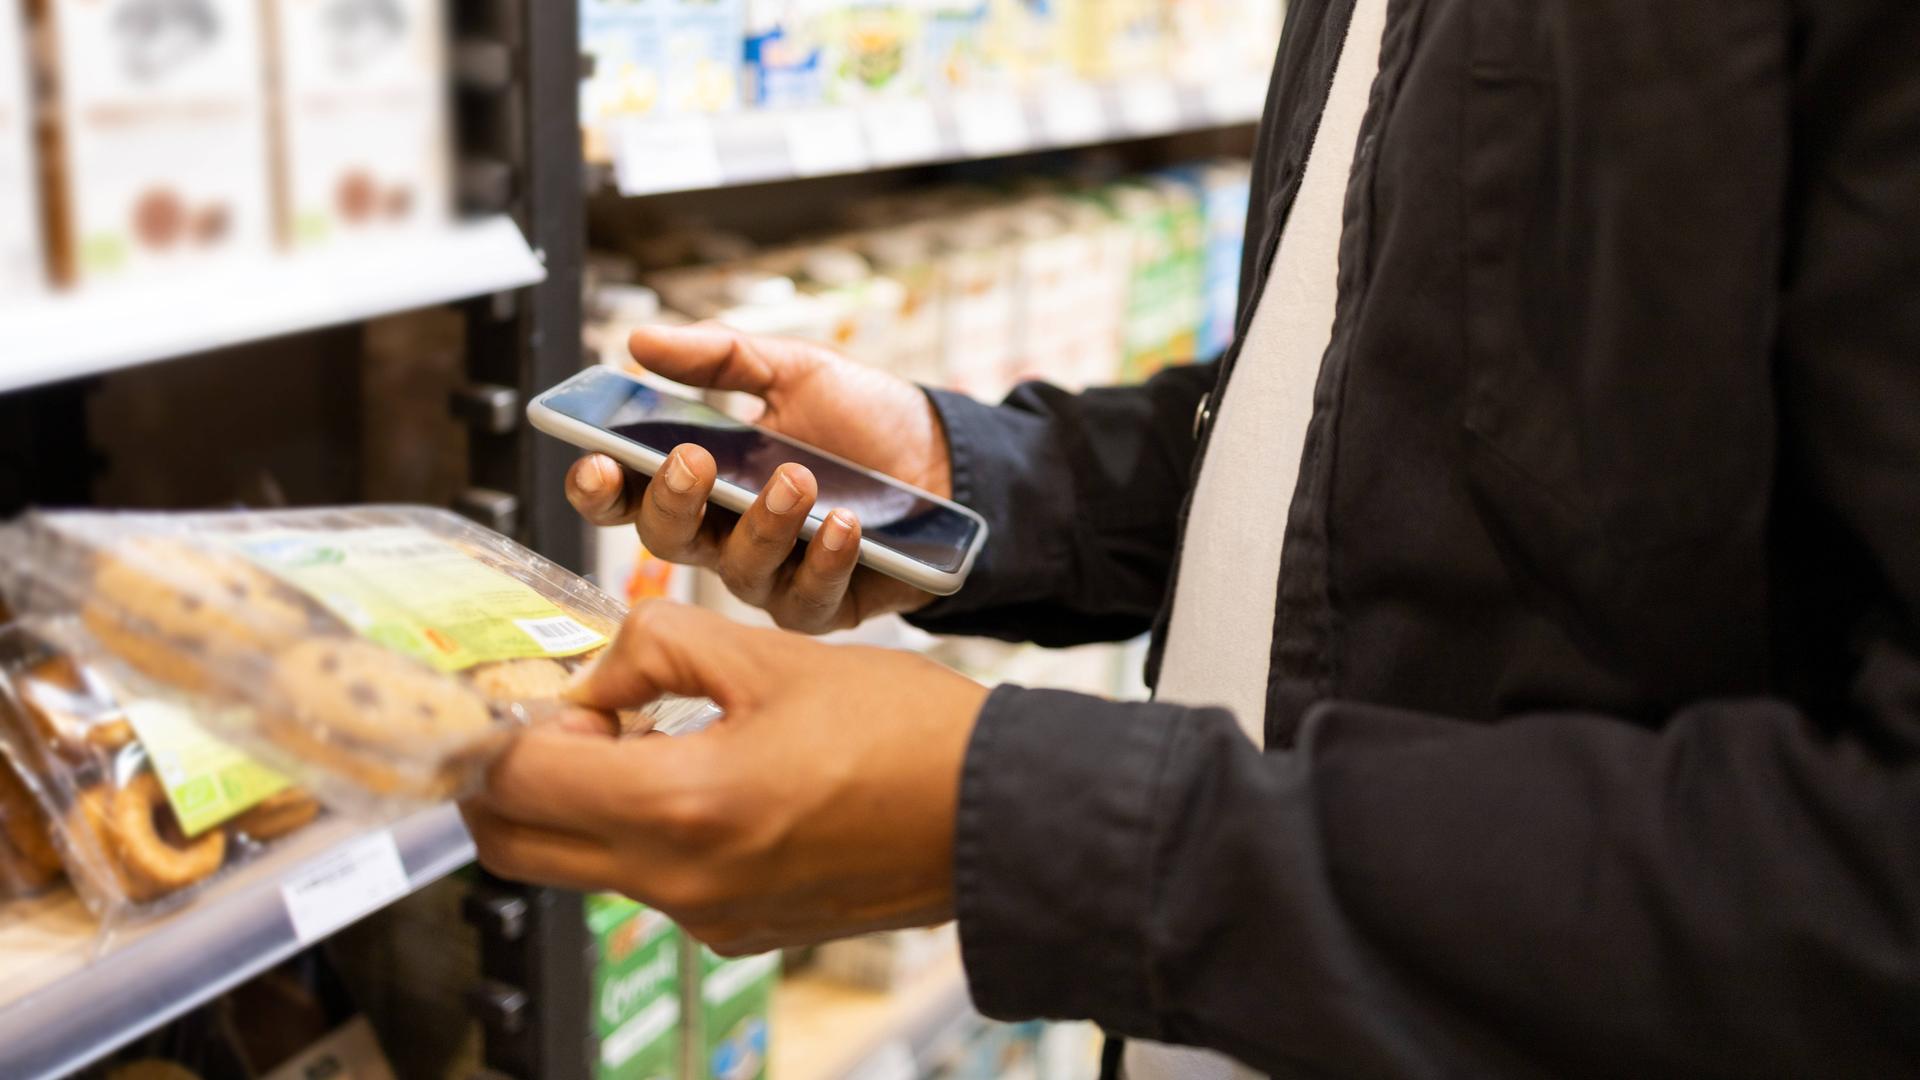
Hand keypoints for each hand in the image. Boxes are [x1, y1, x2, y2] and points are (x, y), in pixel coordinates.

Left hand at [460, 601, 989, 953]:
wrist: (997, 817)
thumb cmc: (905, 732)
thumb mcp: (771, 655)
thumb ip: (655, 648)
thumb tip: (593, 678)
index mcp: (683, 806)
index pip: (516, 784)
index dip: (498, 728)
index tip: (525, 688)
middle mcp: (681, 884)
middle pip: (517, 848)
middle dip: (507, 780)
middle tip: (555, 716)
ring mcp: (708, 920)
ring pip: (579, 868)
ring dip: (576, 803)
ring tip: (642, 733)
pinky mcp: (738, 932)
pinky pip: (647, 885)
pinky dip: (639, 831)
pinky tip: (701, 773)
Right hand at [569, 322, 950, 632]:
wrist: (949, 462)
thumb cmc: (866, 420)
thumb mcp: (796, 370)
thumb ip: (719, 358)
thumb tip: (639, 338)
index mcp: (703, 480)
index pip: (628, 493)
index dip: (600, 487)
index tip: (595, 461)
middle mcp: (724, 536)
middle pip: (666, 540)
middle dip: (672, 502)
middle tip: (693, 460)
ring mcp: (771, 578)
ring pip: (736, 571)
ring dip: (762, 523)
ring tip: (797, 479)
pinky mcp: (821, 607)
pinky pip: (805, 598)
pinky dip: (823, 559)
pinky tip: (843, 525)